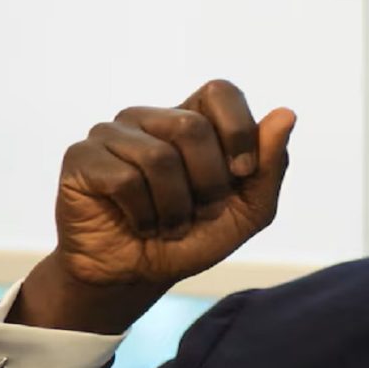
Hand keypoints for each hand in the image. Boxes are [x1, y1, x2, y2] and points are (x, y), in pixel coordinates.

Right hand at [9, 80, 295, 332]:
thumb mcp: (248, 210)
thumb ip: (270, 165)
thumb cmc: (194, 236)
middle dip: (208, 183)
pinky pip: (123, 180)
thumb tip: (286, 114)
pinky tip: (138, 224)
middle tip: (201, 211)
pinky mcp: (82, 157)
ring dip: (175, 207)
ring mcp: (113, 133)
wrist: (139, 276)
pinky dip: (142, 215)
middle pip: (191, 126)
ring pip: (158, 157)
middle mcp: (153, 117)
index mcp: (194, 118)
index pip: (221, 91)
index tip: (241, 174)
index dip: (238, 131)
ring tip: (169, 224)